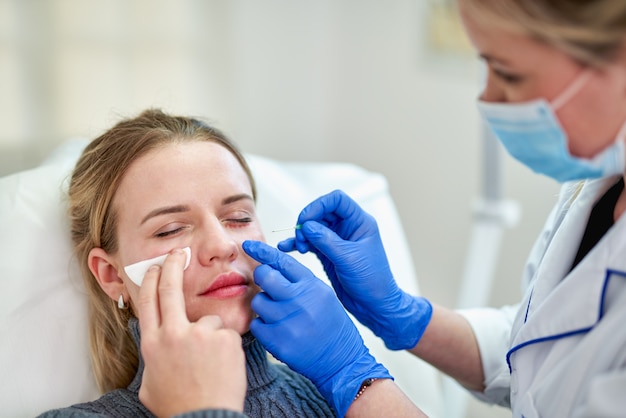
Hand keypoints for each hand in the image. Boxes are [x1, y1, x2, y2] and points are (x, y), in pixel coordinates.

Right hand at [137, 248, 245, 416]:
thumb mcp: (151, 383)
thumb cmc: (179, 405)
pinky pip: (227, 334)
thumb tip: (157, 346)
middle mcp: (174, 334)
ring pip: (208, 321)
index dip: (149, 279)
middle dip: (172, 265)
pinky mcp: (225, 338)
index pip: (147, 301)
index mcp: (153, 344)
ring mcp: (201, 334)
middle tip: (178, 253)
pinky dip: (227, 348)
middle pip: (170, 288)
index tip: (153, 267)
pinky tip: (224, 367)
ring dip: (211, 336)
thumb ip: (155, 358)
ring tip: (212, 365)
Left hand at [242, 240, 391, 417]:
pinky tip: (277, 330)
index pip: (282, 261)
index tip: (249, 245)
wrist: (341, 359)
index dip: (263, 251)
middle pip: (265, 276)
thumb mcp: (323, 295)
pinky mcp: (278, 341)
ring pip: (258, 301)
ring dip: (263, 306)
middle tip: (268, 287)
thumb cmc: (331, 325)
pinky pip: (256, 325)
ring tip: (278, 314)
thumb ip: (299, 281)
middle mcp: (299, 300)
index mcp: (312, 286)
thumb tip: (271, 266)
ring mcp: (287, 321)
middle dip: (262, 278)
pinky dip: (262, 327)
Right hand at [278, 189, 431, 349]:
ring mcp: (337, 240)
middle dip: (307, 222)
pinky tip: (286, 248)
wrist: (374, 305)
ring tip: (298, 247)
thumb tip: (307, 226)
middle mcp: (348, 228)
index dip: (319, 205)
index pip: (337, 200)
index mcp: (360, 223)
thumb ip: (327, 241)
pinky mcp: (327, 253)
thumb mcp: (349, 259)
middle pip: (321, 212)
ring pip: (313, 227)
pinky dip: (297, 244)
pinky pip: (309, 242)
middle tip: (301, 237)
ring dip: (302, 234)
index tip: (306, 219)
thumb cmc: (373, 281)